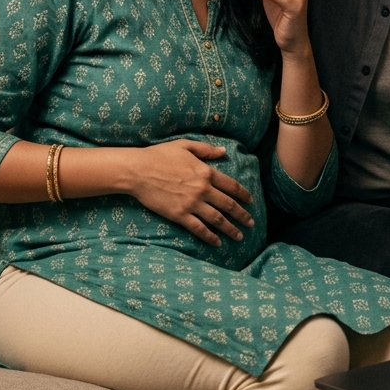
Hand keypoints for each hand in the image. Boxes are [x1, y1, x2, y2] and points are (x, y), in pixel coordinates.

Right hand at [127, 139, 253, 246]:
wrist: (138, 170)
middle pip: (229, 205)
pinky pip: (199, 229)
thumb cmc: (160, 155)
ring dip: (230, 229)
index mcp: (206, 172)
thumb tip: (224, 151)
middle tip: (251, 223)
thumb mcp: (185, 146)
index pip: (231, 186)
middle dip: (242, 215)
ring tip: (239, 236)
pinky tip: (217, 243)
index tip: (251, 202)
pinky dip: (210, 237)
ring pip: (217, 219)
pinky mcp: (180, 215)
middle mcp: (203, 189)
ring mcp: (192, 203)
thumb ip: (206, 150)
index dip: (243, 195)